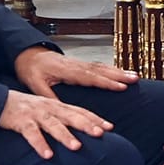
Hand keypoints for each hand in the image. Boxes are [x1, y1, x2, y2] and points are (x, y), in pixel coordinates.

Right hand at [0, 88, 109, 159]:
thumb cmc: (26, 110)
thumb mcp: (47, 111)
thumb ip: (62, 119)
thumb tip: (80, 133)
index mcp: (57, 106)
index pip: (80, 111)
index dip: (95, 119)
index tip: (110, 128)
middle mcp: (50, 108)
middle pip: (71, 116)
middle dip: (87, 125)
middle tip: (101, 134)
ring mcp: (36, 114)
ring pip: (53, 125)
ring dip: (65, 136)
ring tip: (77, 147)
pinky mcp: (21, 121)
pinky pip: (31, 134)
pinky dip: (40, 144)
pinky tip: (47, 155)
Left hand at [14, 45, 137, 97]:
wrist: (28, 54)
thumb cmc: (31, 69)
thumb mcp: (35, 84)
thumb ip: (49, 95)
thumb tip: (61, 109)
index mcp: (67, 70)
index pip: (90, 77)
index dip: (106, 82)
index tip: (120, 86)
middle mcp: (76, 65)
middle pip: (101, 70)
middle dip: (119, 75)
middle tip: (135, 79)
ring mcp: (80, 64)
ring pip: (102, 67)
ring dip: (119, 71)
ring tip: (135, 76)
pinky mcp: (81, 64)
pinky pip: (99, 66)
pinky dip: (113, 69)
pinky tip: (122, 73)